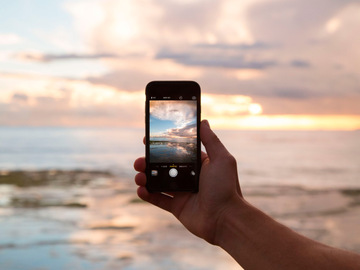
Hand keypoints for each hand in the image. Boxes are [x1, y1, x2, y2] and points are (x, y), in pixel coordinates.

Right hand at [134, 119, 242, 243]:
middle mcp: (189, 177)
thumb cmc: (226, 187)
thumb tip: (203, 121)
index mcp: (198, 164)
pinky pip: (159, 200)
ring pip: (158, 182)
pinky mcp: (177, 207)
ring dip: (145, 178)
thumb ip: (211, 140)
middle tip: (139, 161)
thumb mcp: (221, 159)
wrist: (226, 218)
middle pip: (164, 167)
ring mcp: (182, 192)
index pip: (177, 152)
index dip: (162, 146)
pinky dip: (148, 195)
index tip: (148, 140)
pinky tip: (140, 190)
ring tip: (138, 176)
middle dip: (149, 162)